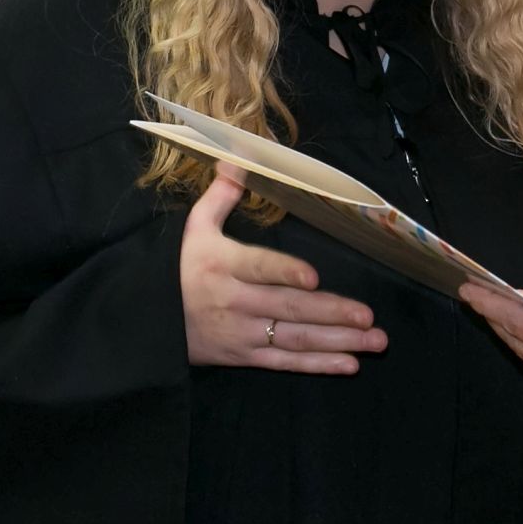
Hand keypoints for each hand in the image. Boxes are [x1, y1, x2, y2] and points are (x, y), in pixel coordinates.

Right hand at [179, 164, 387, 373]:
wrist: (148, 321)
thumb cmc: (180, 268)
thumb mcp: (194, 228)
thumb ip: (221, 195)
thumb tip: (238, 158)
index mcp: (225, 265)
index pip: (259, 268)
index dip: (286, 272)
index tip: (314, 278)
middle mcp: (236, 301)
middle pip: (288, 308)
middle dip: (332, 313)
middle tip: (368, 316)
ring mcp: (242, 333)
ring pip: (293, 339)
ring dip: (337, 341)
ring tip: (373, 340)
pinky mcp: (245, 357)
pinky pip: (285, 363)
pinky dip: (318, 365)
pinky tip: (349, 364)